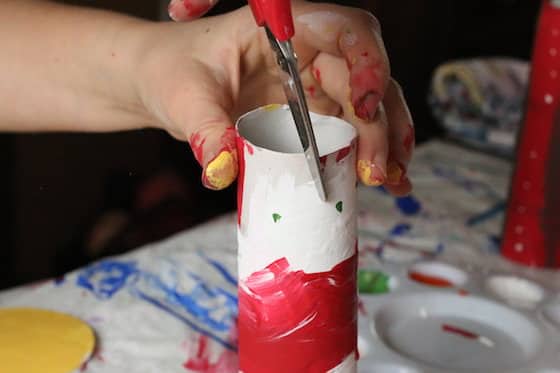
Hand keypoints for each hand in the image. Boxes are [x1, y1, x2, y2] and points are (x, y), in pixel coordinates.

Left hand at [142, 1, 413, 193]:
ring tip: (392, 180)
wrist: (164, 84)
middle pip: (365, 78)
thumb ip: (206, 130)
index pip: (344, 30)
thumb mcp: (185, 96)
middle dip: (378, 124)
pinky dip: (365, 156)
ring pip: (368, 106)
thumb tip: (223, 172)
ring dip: (385, 143)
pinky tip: (379, 180)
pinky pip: (347, 132)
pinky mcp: (309, 115)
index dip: (368, 62)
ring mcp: (312, 85)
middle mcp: (308, 53)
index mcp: (284, 29)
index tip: (366, 104)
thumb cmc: (173, 70)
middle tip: (375, 169)